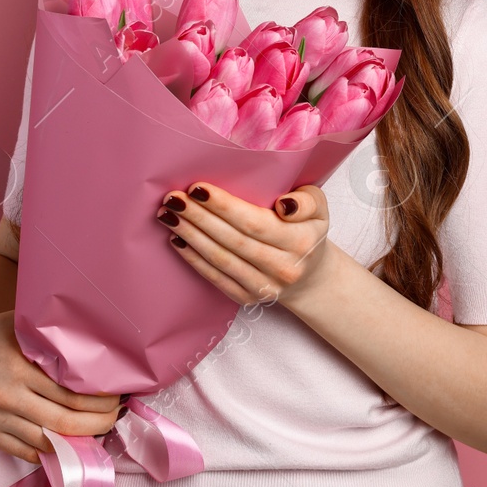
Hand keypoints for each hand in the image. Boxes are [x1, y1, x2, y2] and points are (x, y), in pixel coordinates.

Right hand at [0, 310, 121, 465]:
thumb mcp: (19, 325)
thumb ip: (50, 334)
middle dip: (99, 423)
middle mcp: (8, 397)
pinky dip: (50, 452)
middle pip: (65, 423)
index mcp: (18, 368)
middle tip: (115, 415)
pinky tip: (67, 442)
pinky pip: (26, 453)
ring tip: (97, 430)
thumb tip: (92, 338)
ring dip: (77, 441)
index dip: (100, 400)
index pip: (71, 394)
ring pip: (48, 443)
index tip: (117, 394)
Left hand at [156, 182, 333, 309]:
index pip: (254, 222)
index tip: (197, 188)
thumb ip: (306, 201)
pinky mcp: (247, 299)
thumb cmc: (307, 231)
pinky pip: (216, 278)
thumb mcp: (318, 208)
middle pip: (232, 240)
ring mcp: (264, 287)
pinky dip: (193, 259)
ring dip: (190, 236)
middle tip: (173, 198)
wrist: (311, 277)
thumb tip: (284, 205)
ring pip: (220, 260)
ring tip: (167, 215)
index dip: (223, 206)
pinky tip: (176, 240)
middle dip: (199, 218)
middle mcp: (283, 267)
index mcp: (300, 241)